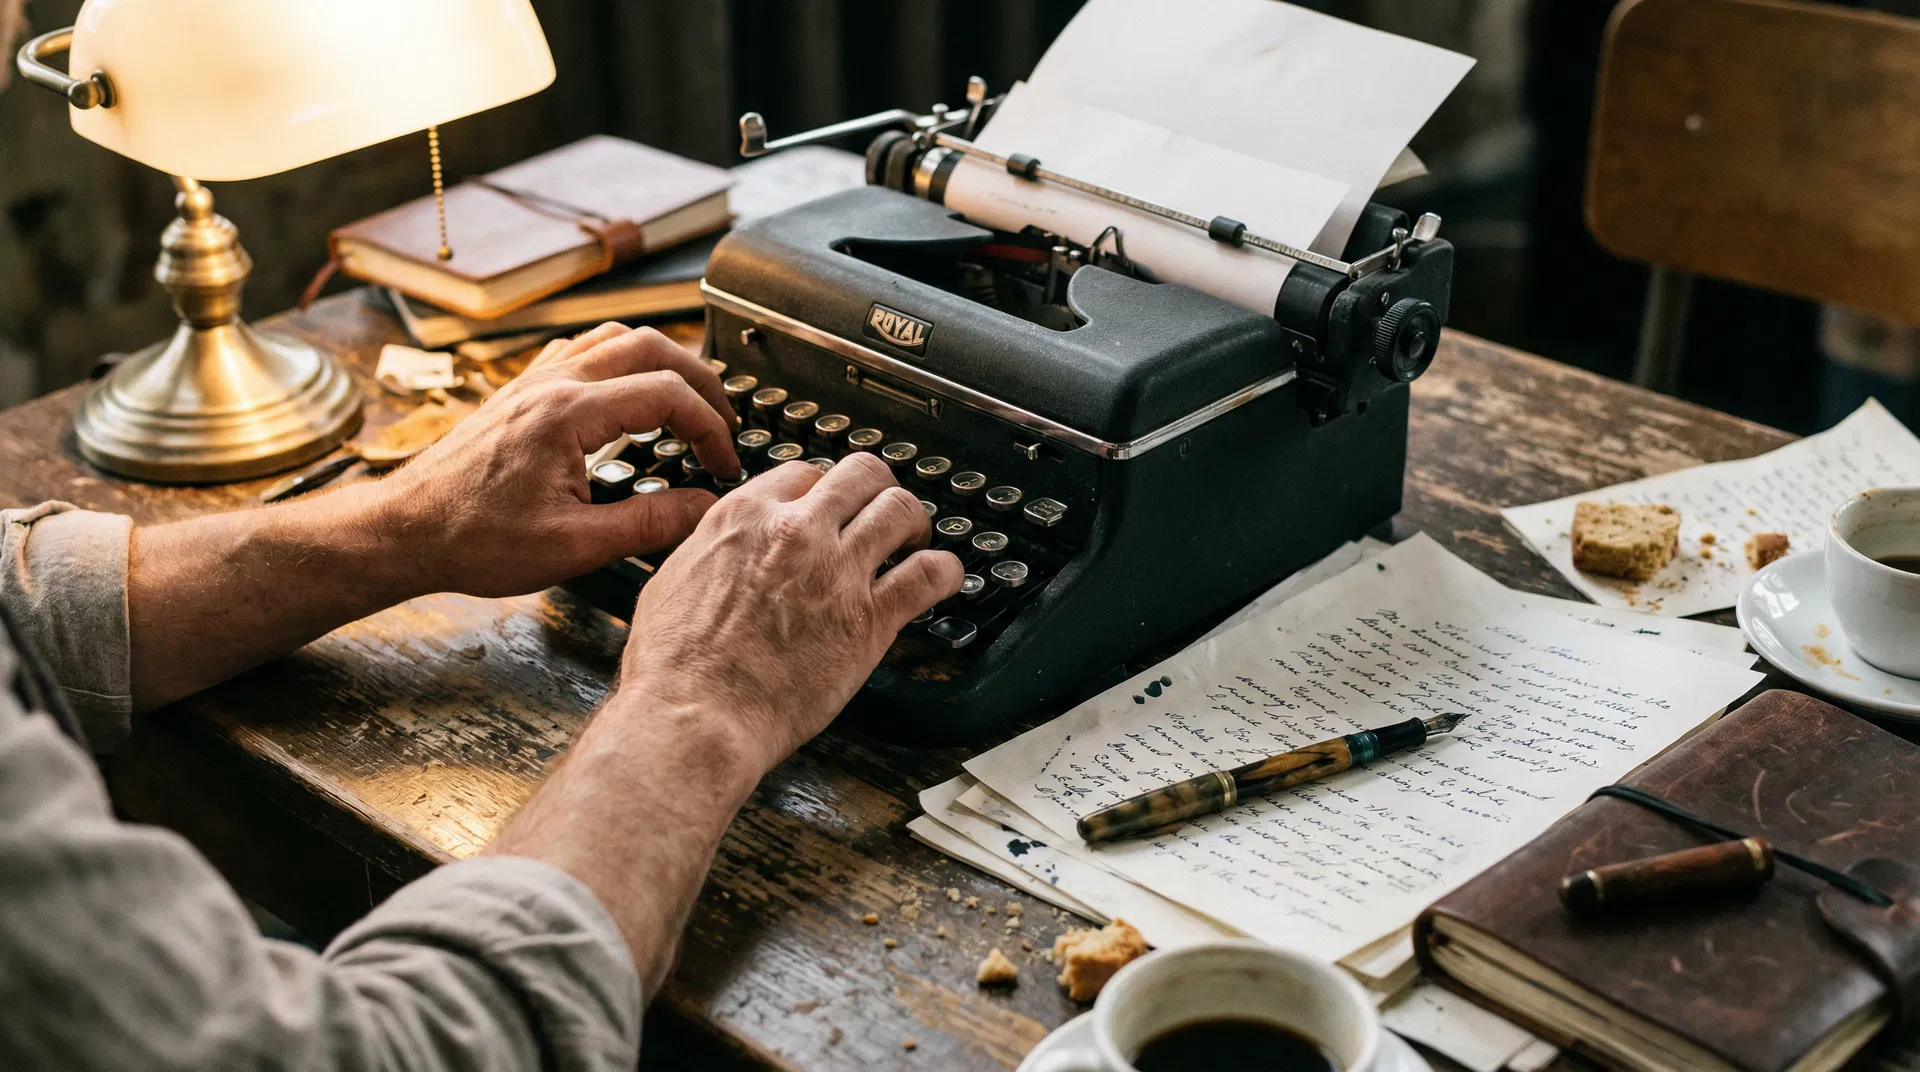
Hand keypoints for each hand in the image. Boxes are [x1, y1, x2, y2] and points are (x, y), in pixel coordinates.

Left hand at [368, 323, 742, 597]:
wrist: (404, 530)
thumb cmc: (472, 539)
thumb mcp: (573, 547)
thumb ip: (648, 524)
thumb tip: (705, 509)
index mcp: (567, 414)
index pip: (666, 394)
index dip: (710, 428)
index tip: (723, 464)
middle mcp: (551, 383)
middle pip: (650, 346)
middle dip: (699, 381)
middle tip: (722, 423)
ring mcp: (533, 381)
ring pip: (615, 337)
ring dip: (662, 362)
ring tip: (687, 403)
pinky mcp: (520, 390)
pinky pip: (581, 349)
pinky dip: (620, 362)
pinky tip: (627, 398)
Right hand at [615, 452, 964, 772]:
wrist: (695, 716)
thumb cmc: (673, 667)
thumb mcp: (670, 582)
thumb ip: (708, 552)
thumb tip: (718, 548)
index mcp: (744, 517)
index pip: (802, 474)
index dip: (822, 490)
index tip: (830, 509)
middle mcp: (796, 531)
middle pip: (861, 473)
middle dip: (876, 488)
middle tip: (879, 511)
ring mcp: (837, 572)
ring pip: (900, 511)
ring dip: (915, 521)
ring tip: (916, 539)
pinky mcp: (869, 619)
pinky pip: (928, 575)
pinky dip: (945, 570)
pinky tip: (945, 577)